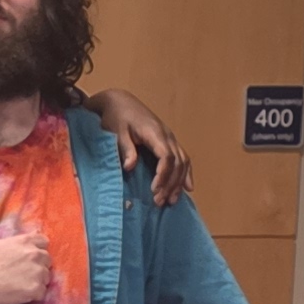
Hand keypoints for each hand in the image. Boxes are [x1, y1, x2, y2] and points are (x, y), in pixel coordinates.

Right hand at [0, 229, 52, 303]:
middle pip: (47, 260)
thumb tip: (34, 234)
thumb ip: (19, 240)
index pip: (44, 242)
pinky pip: (41, 292)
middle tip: (24, 274)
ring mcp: (37, 272)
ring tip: (21, 285)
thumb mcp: (0, 244)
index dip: (38, 249)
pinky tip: (20, 294)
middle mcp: (35, 255)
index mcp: (26, 242)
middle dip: (39, 266)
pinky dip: (33, 295)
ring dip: (37, 281)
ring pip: (46, 277)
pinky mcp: (36, 289)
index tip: (31, 257)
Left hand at [90, 86, 188, 207]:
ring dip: (179, 182)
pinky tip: (188, 188)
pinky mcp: (168, 141)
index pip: (166, 156)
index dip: (163, 175)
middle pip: (177, 162)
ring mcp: (170, 138)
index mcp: (154, 133)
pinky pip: (183, 158)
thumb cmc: (116, 117)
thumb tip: (130, 167)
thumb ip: (125, 149)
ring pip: (183, 162)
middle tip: (159, 201)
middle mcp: (167, 135)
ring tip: (171, 201)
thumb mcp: (116, 132)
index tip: (154, 190)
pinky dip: (186, 173)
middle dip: (170, 184)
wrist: (120, 102)